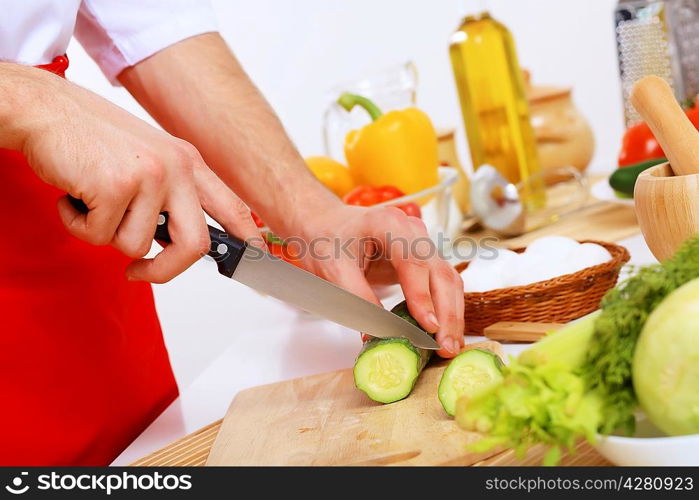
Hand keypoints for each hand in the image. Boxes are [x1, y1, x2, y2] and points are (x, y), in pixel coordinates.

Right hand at [11, 67, 261, 281]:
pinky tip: (74, 194)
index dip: (247, 237)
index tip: (253, 258)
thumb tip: (184, 242)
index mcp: (189, 162)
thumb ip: (173, 195)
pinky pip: (99, 236)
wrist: (46, 109)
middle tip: (139, 273)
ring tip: (92, 199)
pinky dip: (78, 224)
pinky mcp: (115, 186)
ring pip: (135, 246)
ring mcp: (148, 176)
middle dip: (164, 270)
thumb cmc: (93, 138)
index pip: (232, 207)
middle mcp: (176, 168)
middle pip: (195, 245)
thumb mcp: (149, 158)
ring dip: (104, 233)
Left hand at [291, 203, 464, 357]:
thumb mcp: (333, 270)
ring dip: (452, 315)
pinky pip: (443, 285)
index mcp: (387, 224)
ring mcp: (422, 244)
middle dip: (446, 313)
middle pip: (439, 272)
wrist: (325, 225)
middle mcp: (412, 230)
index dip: (422, 296)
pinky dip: (447, 309)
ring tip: (449, 346)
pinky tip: (446, 333)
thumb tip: (378, 334)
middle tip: (445, 347)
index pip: (413, 261)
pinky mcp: (424, 260)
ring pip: (448, 280)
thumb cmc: (326, 240)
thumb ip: (358, 299)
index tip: (428, 326)